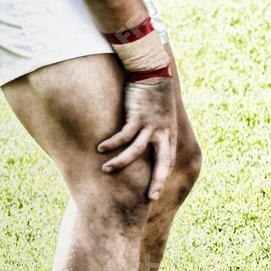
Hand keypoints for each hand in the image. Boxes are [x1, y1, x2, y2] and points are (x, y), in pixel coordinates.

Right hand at [97, 74, 179, 201]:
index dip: (163, 176)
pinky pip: (123, 135)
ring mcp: (151, 125)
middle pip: (162, 162)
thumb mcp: (160, 115)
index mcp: (170, 134)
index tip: (156, 191)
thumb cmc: (154, 95)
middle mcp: (163, 133)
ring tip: (106, 170)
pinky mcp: (137, 116)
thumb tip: (144, 142)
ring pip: (136, 151)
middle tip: (150, 198)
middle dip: (157, 181)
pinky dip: (112, 142)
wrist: (153, 72)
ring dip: (121, 162)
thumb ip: (154, 130)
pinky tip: (100, 148)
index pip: (169, 160)